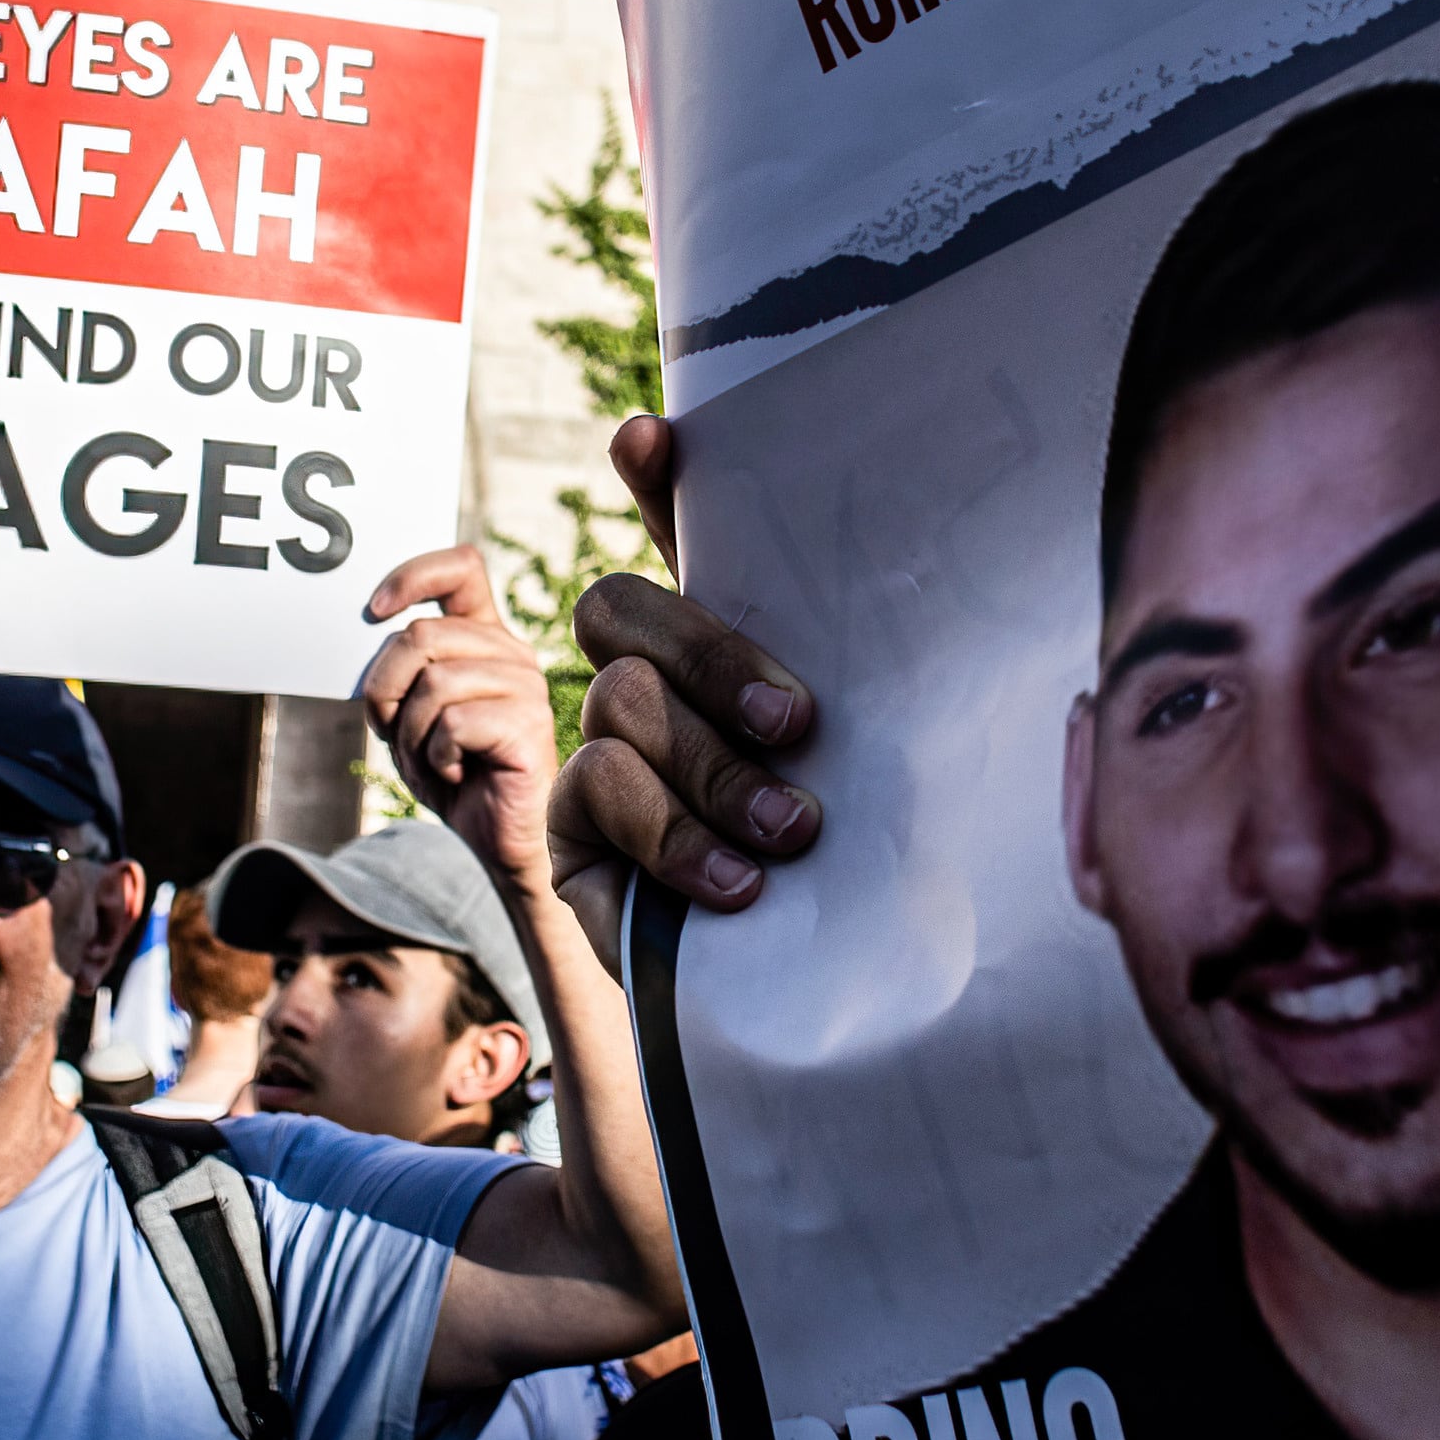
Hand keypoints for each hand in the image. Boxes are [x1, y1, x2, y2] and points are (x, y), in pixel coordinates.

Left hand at [355, 549, 563, 896]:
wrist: (499, 840)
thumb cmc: (455, 774)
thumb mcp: (411, 715)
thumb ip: (398, 672)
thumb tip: (370, 634)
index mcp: (485, 637)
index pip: (460, 568)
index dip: (411, 576)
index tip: (373, 610)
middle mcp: (511, 653)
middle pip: (421, 634)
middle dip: (384, 688)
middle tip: (392, 730)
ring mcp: (526, 687)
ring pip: (433, 684)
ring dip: (411, 734)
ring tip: (432, 760)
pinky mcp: (528, 726)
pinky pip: (453, 725)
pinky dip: (436, 758)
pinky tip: (457, 774)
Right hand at [549, 417, 820, 952]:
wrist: (835, 1003)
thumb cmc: (862, 872)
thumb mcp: (869, 753)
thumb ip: (840, 657)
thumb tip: (837, 555)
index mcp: (727, 656)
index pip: (677, 542)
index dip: (655, 480)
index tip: (649, 436)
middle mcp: (651, 691)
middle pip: (624, 607)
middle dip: (712, 656)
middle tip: (797, 725)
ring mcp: (600, 755)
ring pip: (624, 702)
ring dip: (715, 772)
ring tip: (792, 835)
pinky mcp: (570, 832)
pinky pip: (600, 783)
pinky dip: (676, 831)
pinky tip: (736, 885)